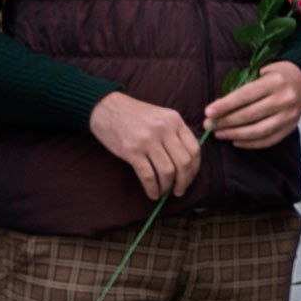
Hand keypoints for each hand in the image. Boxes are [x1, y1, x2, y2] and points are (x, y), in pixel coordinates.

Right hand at [90, 92, 204, 204]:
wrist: (106, 107)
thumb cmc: (134, 115)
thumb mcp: (161, 116)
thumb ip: (175, 134)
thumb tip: (187, 163)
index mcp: (174, 120)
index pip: (194, 149)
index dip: (195, 168)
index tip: (189, 178)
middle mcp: (163, 129)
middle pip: (184, 162)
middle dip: (184, 181)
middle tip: (179, 190)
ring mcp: (147, 140)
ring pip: (167, 171)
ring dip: (167, 187)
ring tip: (164, 192)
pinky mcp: (131, 151)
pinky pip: (148, 176)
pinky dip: (152, 189)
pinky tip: (152, 194)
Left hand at [205, 62, 300, 151]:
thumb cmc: (275, 77)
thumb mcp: (259, 74)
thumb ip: (242, 89)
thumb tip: (218, 109)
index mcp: (275, 82)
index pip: (245, 95)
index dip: (225, 105)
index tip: (209, 112)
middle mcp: (285, 99)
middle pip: (250, 115)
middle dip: (226, 121)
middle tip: (209, 125)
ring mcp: (289, 116)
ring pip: (258, 130)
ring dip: (235, 134)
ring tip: (220, 134)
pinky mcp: (290, 128)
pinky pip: (268, 140)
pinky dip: (250, 143)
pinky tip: (236, 141)